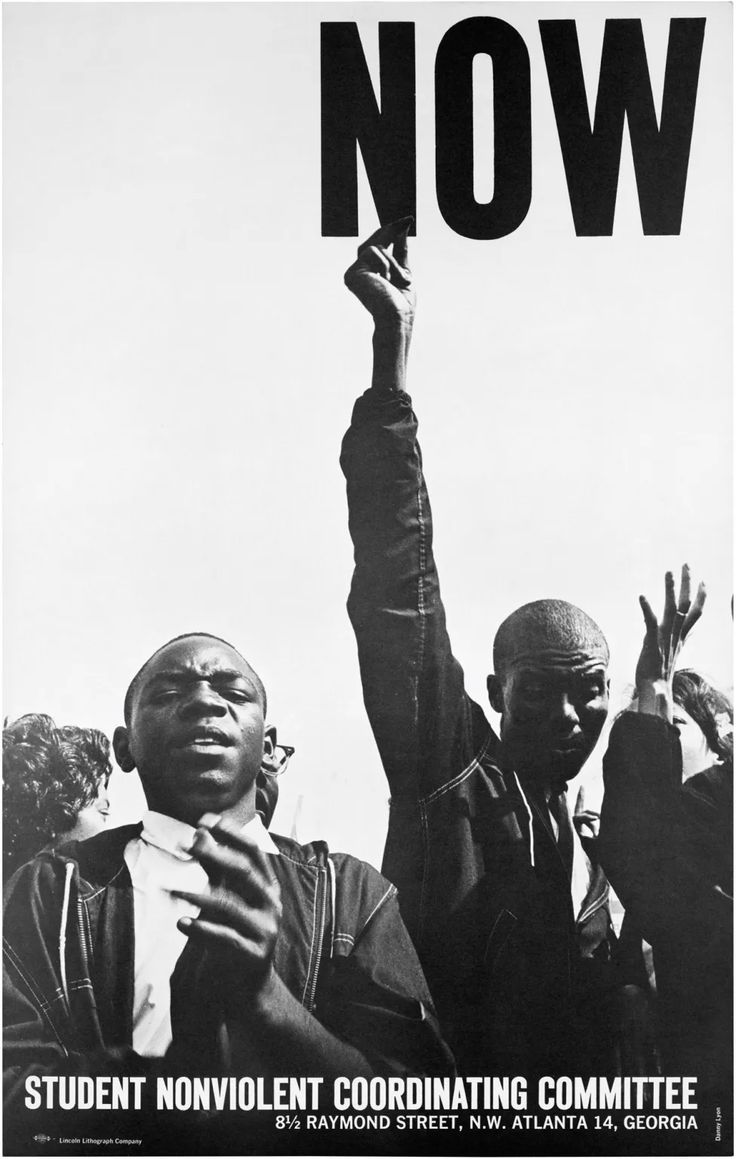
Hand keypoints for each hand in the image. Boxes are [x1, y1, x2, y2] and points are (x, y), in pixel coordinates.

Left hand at [172, 815, 281, 1005]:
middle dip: (216, 854)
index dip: (232, 834)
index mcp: (269, 887)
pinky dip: (202, 929)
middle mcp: (272, 904)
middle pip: (244, 872)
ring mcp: (265, 929)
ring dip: (198, 896)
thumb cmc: (237, 934)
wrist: (251, 985)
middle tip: (189, 845)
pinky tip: (182, 923)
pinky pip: (225, 937)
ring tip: (173, 891)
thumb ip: (218, 871)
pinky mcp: (254, 953)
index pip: (254, 852)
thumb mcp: (231, 899)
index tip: (207, 820)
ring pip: (230, 906)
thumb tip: (199, 835)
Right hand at [344, 217, 414, 328]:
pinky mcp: (352, 273)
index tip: (407, 220)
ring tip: (399, 281)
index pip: (377, 247)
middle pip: (373, 241)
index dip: (390, 232)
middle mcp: (357, 273)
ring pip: (376, 247)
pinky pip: (373, 252)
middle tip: (408, 220)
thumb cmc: (401, 303)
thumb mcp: (403, 271)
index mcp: (368, 274)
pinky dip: (387, 265)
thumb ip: (400, 251)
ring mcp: (353, 273)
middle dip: (391, 231)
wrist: (397, 319)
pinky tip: (386, 281)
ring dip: (394, 262)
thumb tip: (402, 229)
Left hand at [635, 565, 705, 715]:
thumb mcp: (673, 652)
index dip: (701, 597)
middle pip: (686, 604)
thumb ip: (680, 638)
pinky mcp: (651, 641)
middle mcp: (675, 634)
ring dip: (670, 589)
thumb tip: (689, 632)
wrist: (654, 689)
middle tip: (686, 564)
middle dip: (687, 583)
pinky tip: (641, 595)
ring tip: (668, 571)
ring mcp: (664, 637)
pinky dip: (647, 608)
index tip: (703, 582)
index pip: (695, 613)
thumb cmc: (659, 672)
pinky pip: (650, 621)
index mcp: (680, 636)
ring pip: (672, 608)